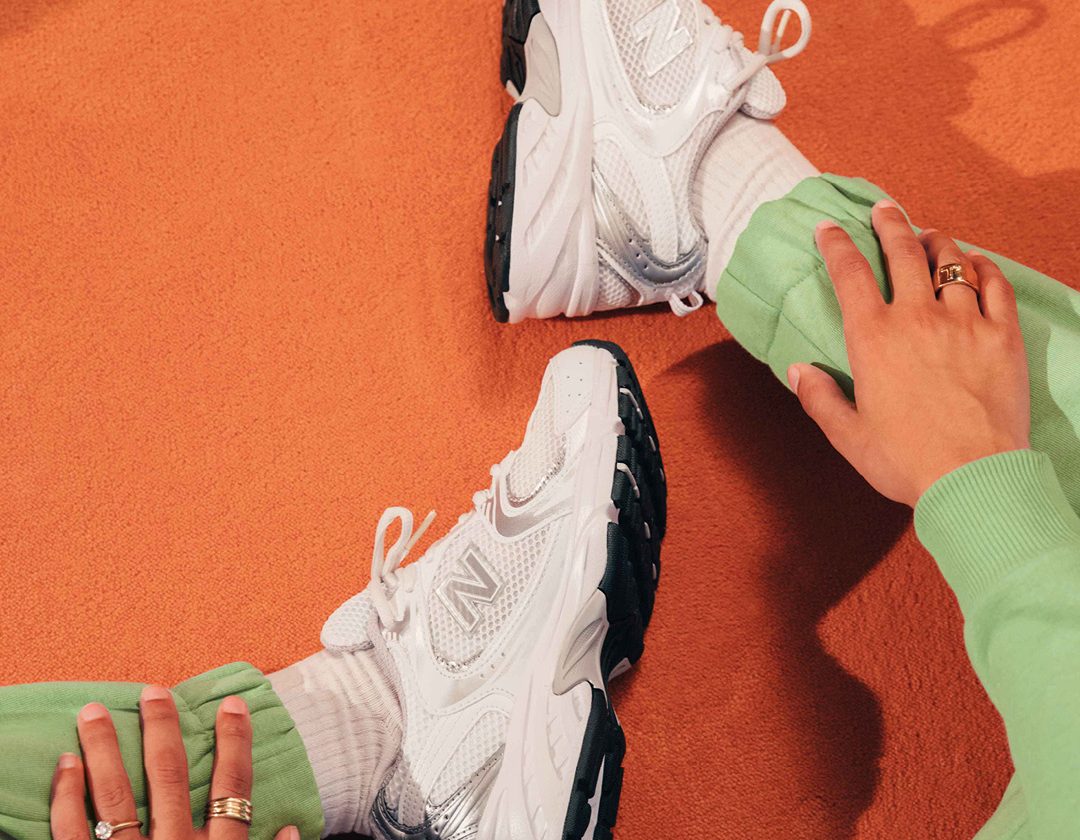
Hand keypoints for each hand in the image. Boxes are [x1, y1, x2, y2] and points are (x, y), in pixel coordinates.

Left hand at [50, 688, 298, 839]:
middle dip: (162, 733)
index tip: (232, 707)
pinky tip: (65, 766)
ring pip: (115, 800)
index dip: (234, 746)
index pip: (233, 791)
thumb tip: (292, 830)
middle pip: (169, 782)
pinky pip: (72, 836)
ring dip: (104, 752)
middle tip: (153, 692)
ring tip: (93, 713)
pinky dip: (67, 799)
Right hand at [788, 200, 1030, 506]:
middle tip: (884, 210)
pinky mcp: (1002, 335)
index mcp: (873, 339)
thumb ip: (820, 398)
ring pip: (951, 261)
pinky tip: (976, 262)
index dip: (836, 244)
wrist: (973, 477)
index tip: (828, 228)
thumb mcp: (848, 435)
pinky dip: (983, 267)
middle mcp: (917, 318)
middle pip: (902, 251)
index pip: (849, 273)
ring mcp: (964, 322)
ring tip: (929, 235)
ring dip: (936, 241)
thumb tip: (799, 370)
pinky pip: (995, 285)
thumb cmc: (906, 461)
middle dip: (889, 223)